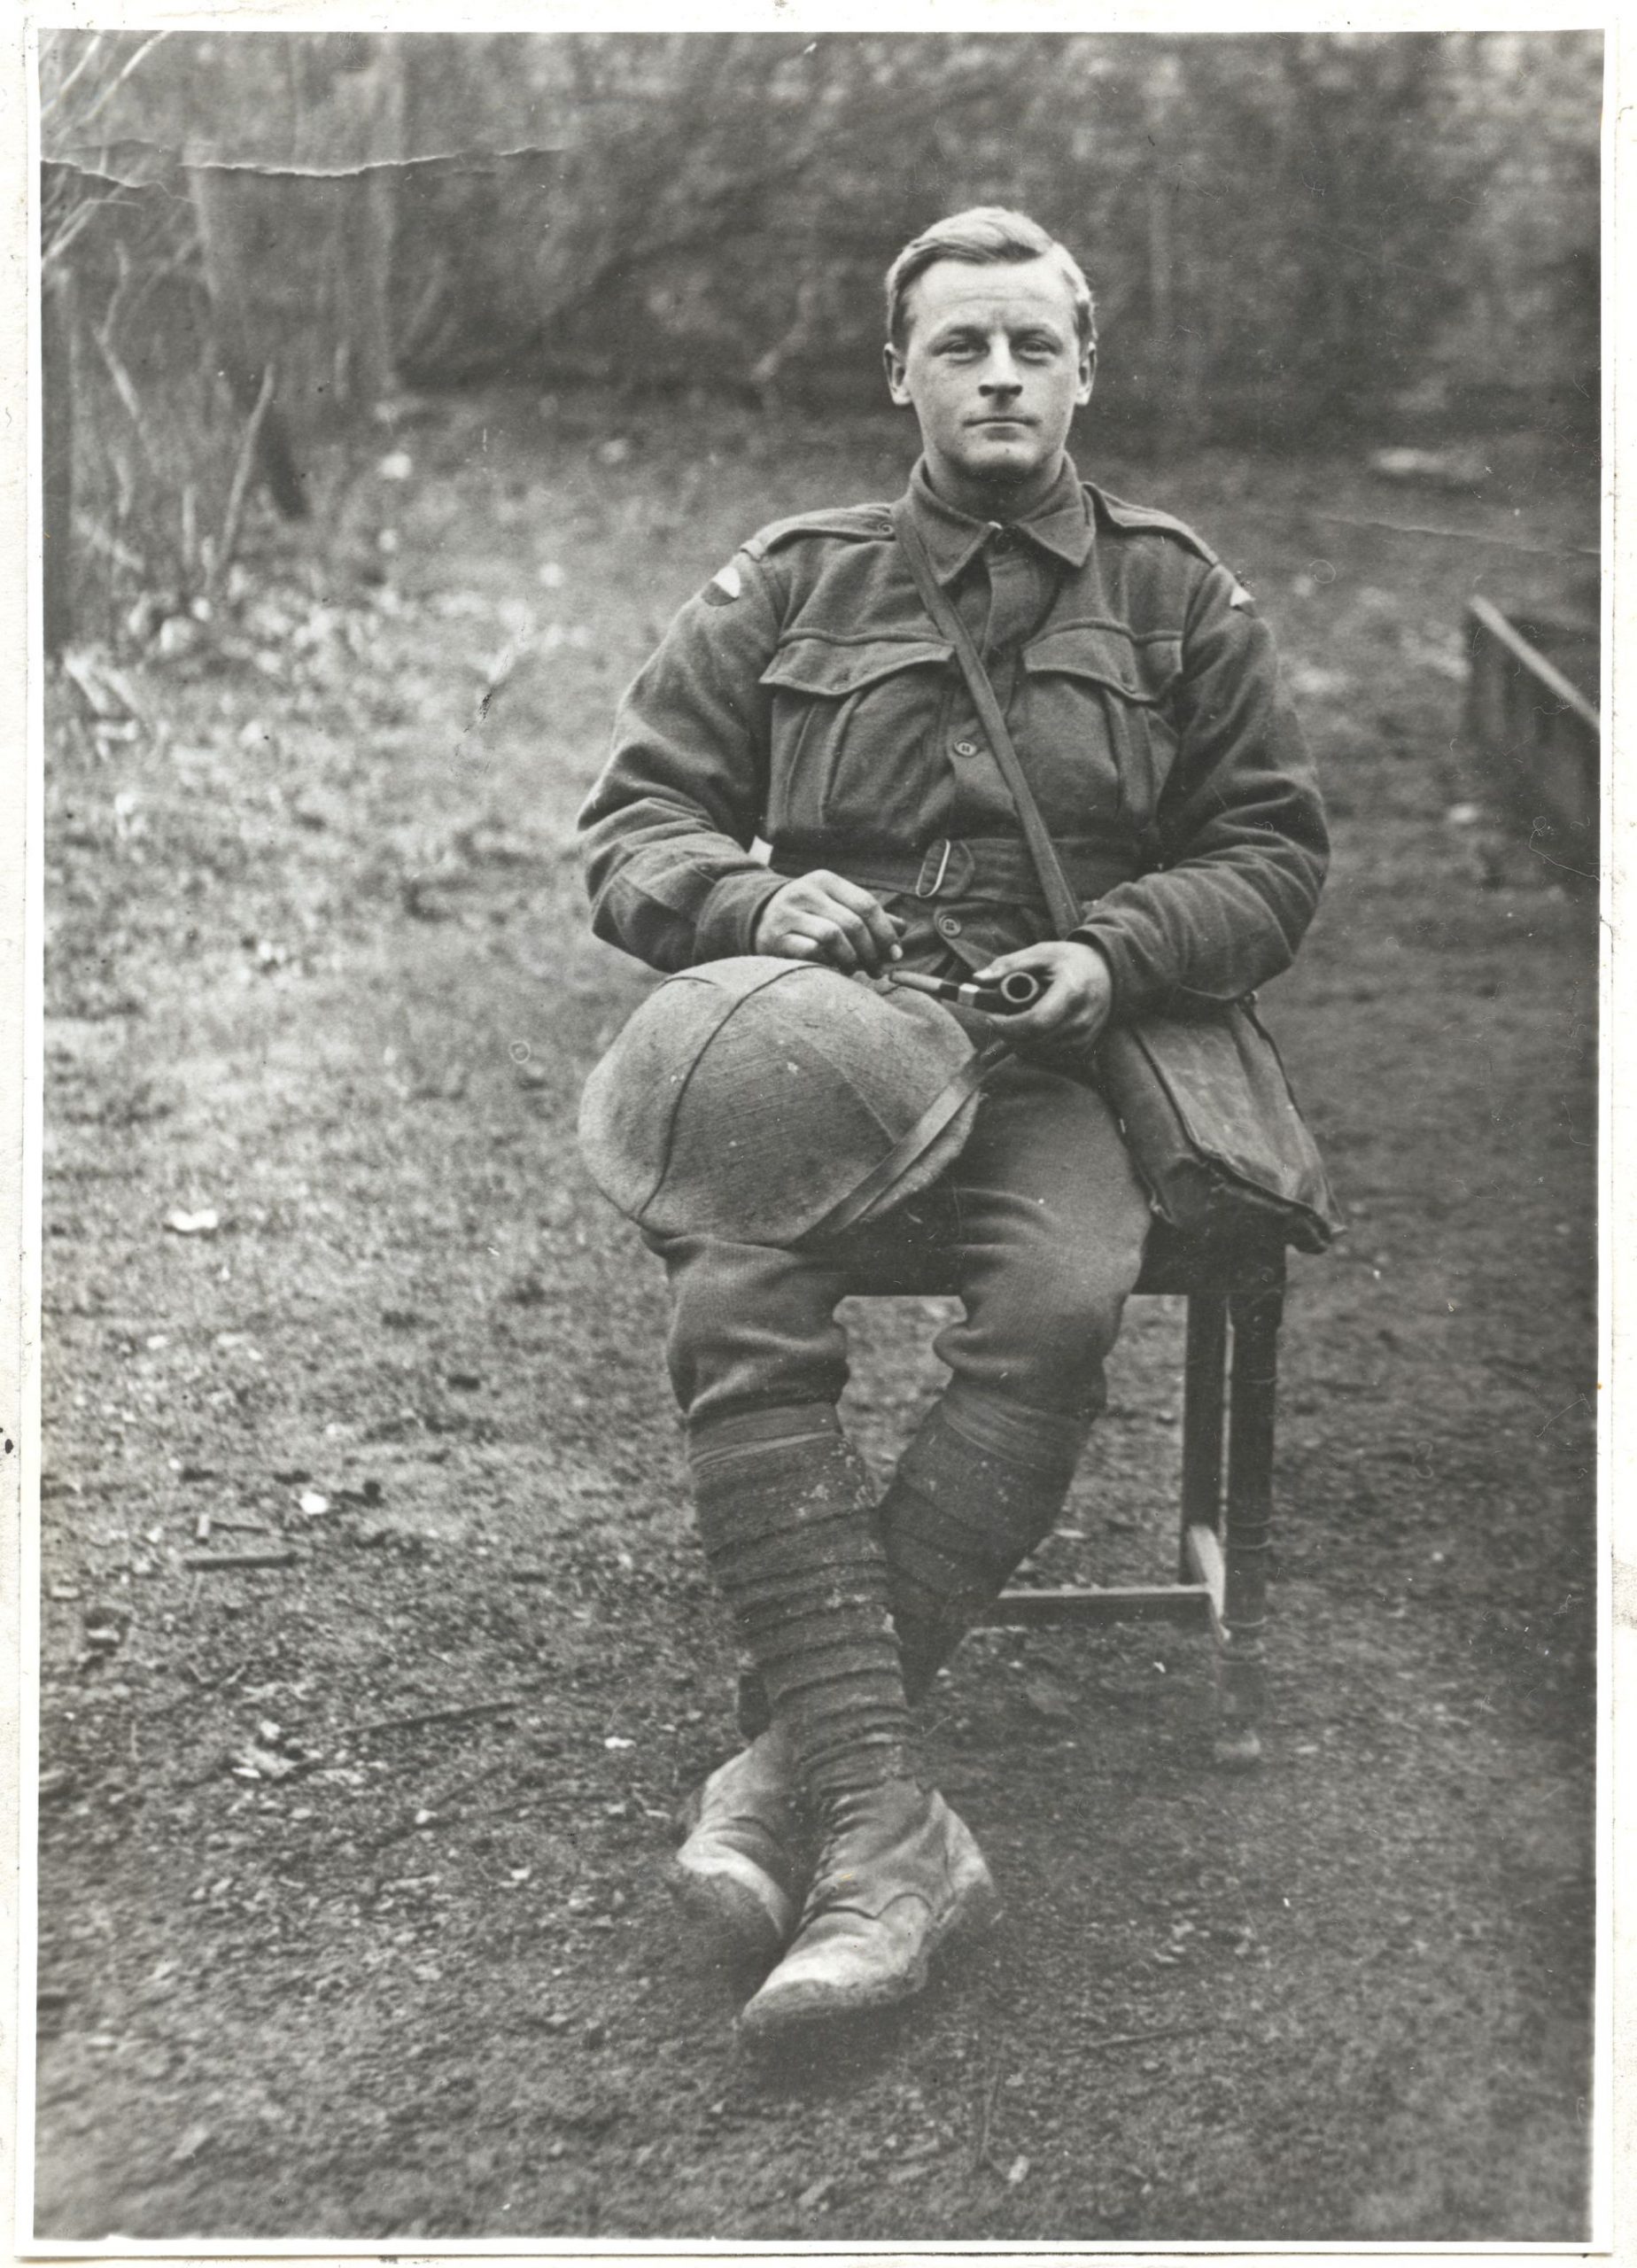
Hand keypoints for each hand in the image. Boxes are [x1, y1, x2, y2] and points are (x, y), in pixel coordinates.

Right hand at [753, 870, 903, 975]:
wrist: (756, 919)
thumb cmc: (806, 915)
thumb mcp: (834, 906)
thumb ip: (866, 916)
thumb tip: (902, 929)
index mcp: (825, 880)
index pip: (866, 904)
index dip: (885, 932)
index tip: (895, 954)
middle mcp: (805, 892)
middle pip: (853, 923)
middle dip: (871, 951)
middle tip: (877, 969)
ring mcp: (788, 914)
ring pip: (832, 936)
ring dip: (850, 958)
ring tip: (853, 969)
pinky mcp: (775, 938)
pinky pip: (810, 952)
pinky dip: (827, 963)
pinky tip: (831, 969)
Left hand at [971, 939, 1113, 1050]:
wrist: (1109, 973)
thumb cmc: (1071, 960)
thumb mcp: (1041, 953)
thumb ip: (1009, 965)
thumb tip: (978, 978)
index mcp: (1071, 992)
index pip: (1035, 1022)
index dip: (1007, 1025)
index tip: (991, 1017)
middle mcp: (1082, 1019)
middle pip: (1034, 1041)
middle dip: (1008, 1034)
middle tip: (998, 1019)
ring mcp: (1085, 1037)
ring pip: (1039, 1052)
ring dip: (1019, 1042)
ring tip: (1016, 1021)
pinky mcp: (1085, 1048)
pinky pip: (1050, 1057)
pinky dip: (1034, 1047)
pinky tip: (1032, 1031)